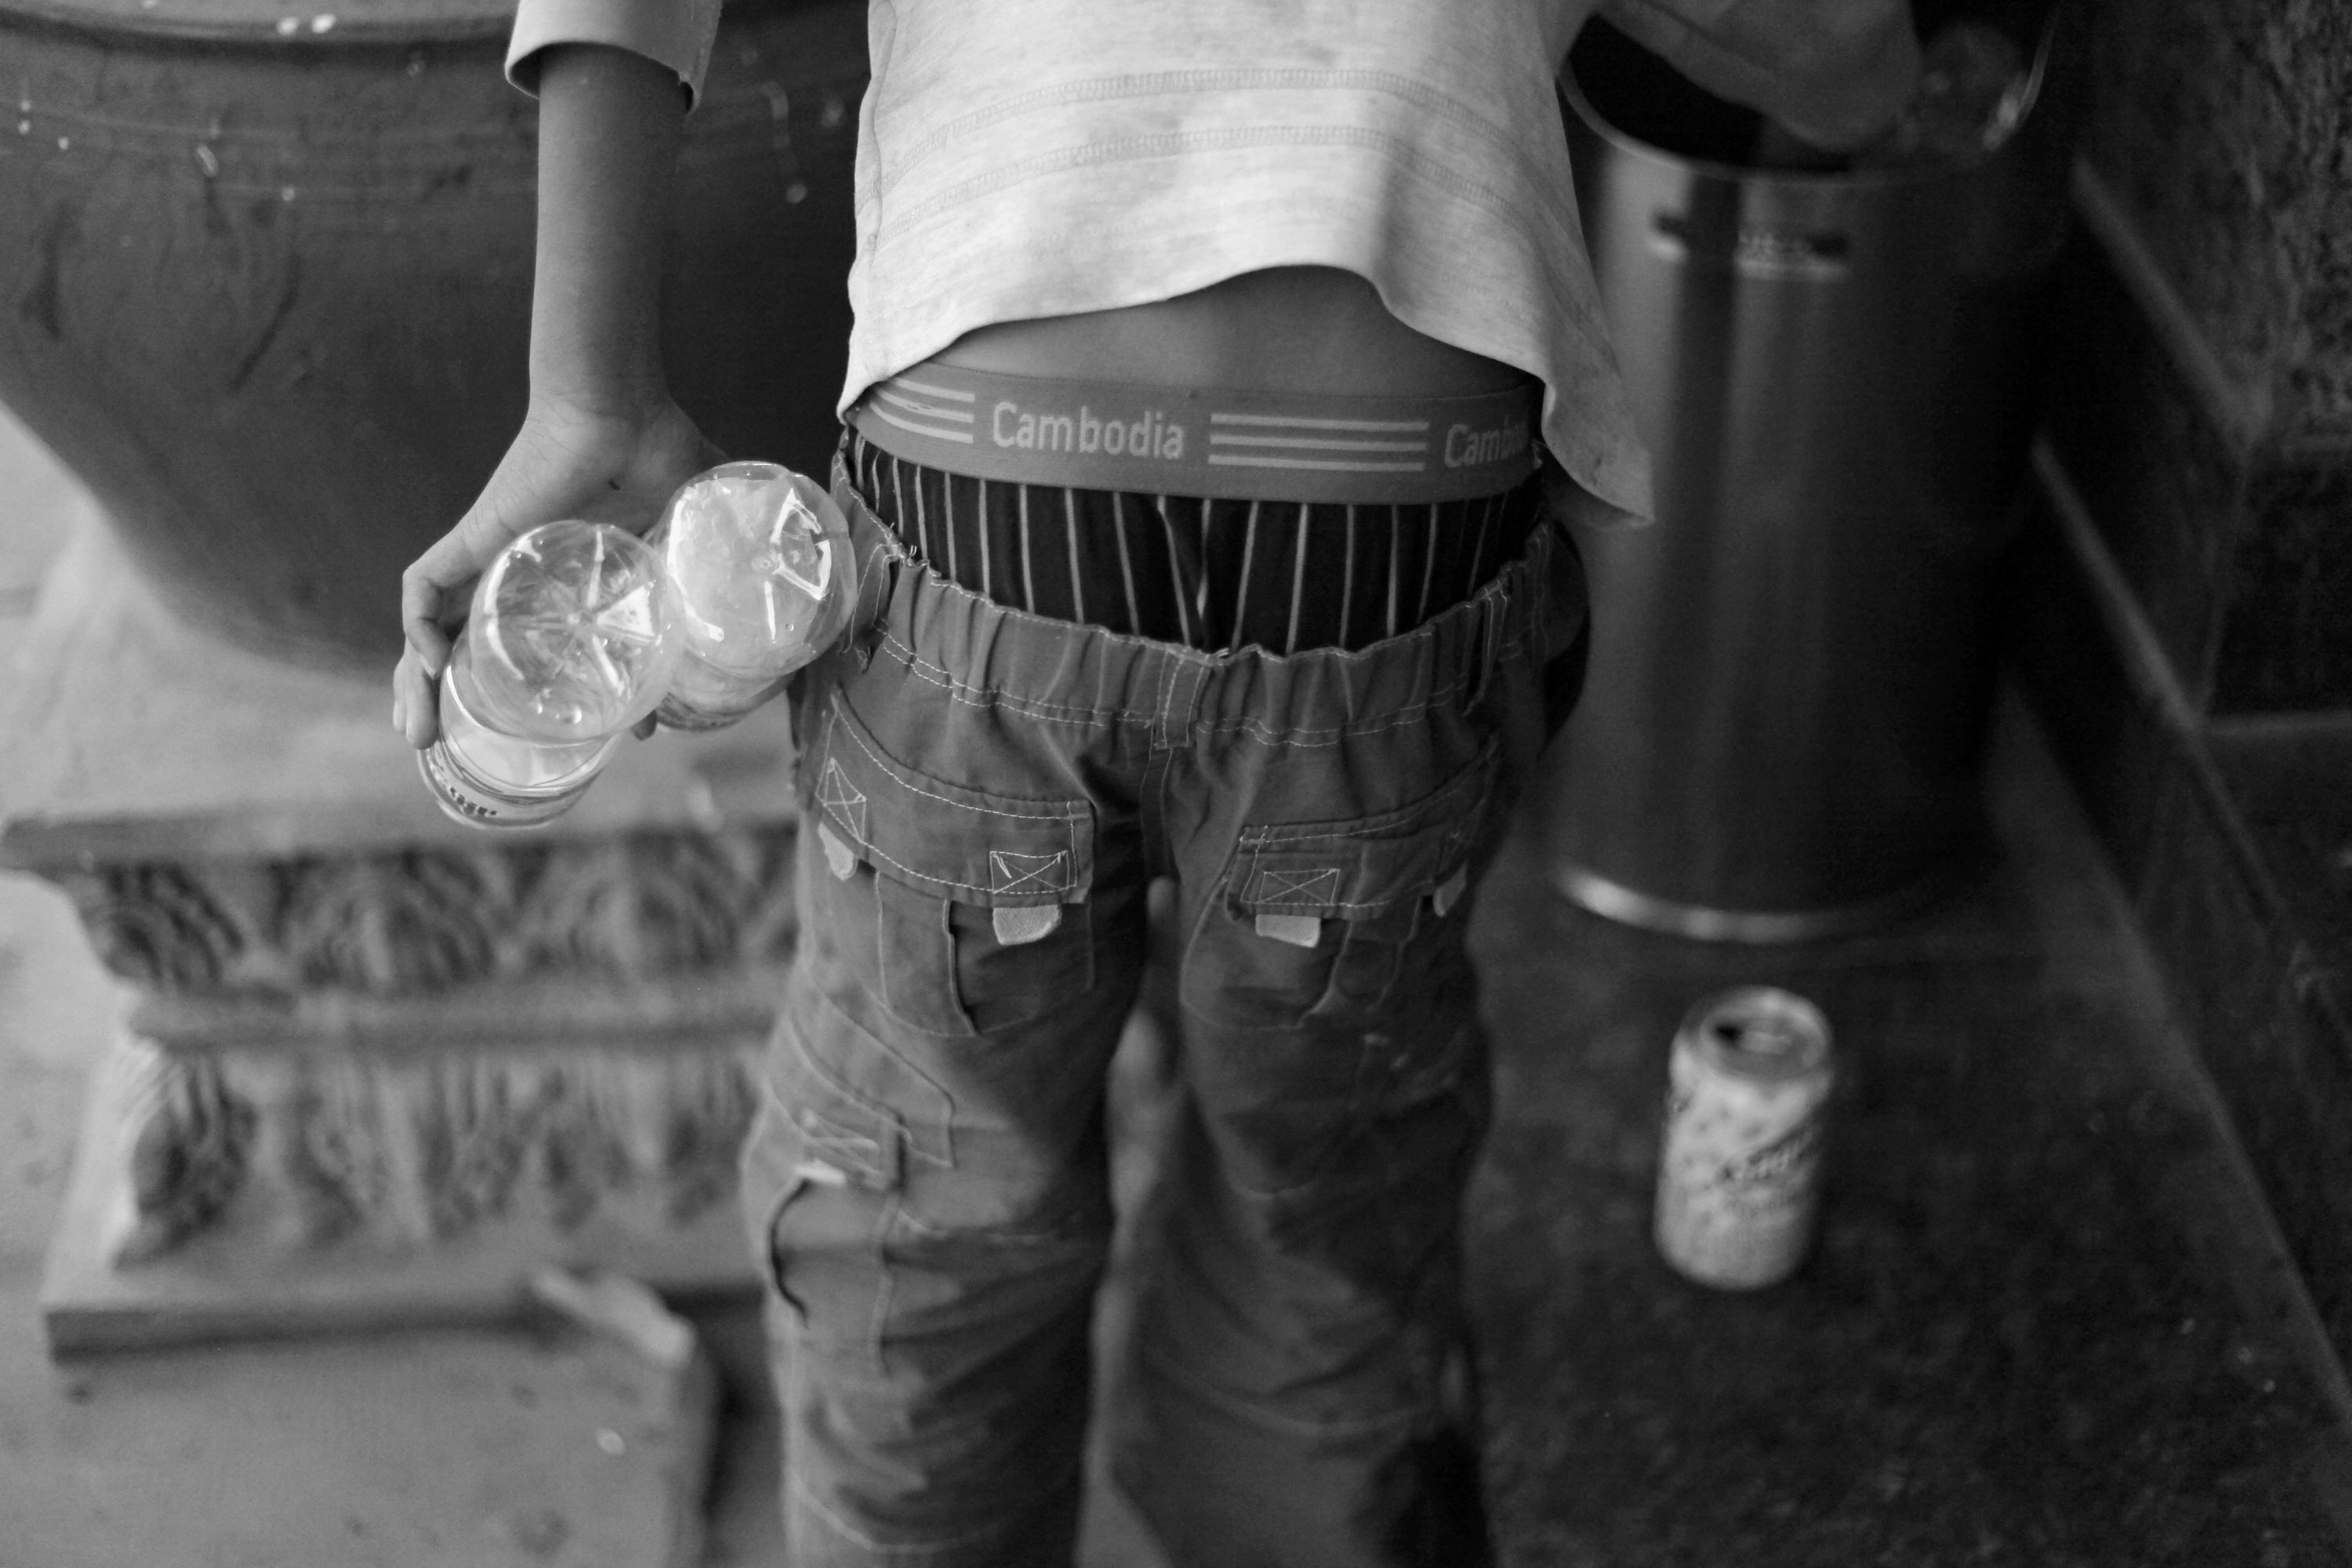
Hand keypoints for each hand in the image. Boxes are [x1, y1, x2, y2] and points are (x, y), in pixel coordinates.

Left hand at [392, 394, 722, 748]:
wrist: (622, 405)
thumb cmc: (659, 448)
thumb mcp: (704, 528)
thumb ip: (735, 558)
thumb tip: (798, 582)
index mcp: (572, 577)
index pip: (549, 646)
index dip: (560, 697)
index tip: (604, 737)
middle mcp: (524, 574)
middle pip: (476, 648)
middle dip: (461, 704)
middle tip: (460, 753)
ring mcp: (493, 556)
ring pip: (436, 630)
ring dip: (422, 686)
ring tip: (423, 736)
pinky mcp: (473, 536)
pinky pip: (423, 590)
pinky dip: (416, 629)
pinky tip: (426, 665)